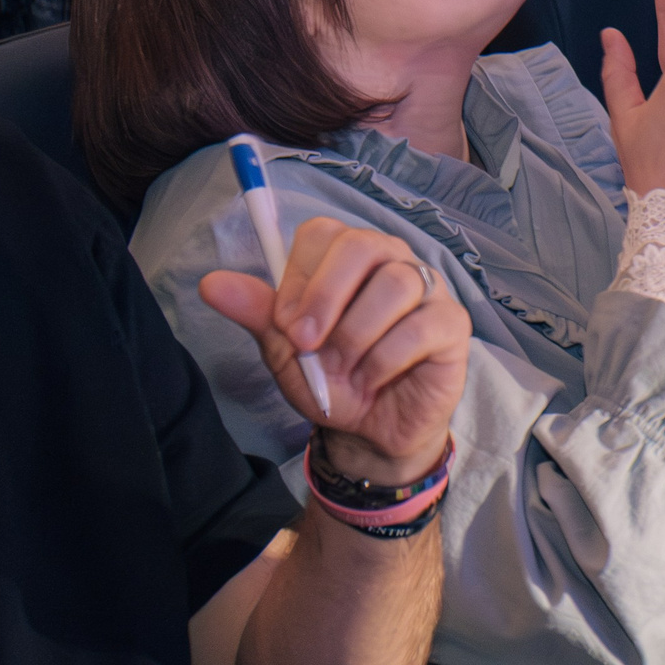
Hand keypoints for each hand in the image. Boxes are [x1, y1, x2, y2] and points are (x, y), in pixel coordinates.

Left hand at [199, 218, 469, 484]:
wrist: (370, 430)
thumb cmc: (333, 378)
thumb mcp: (286, 349)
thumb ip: (258, 313)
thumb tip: (211, 283)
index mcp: (350, 258)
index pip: (323, 234)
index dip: (299, 277)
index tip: (285, 324)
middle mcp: (393, 261)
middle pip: (363, 244)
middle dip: (325, 297)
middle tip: (306, 343)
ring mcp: (429, 290)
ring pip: (395, 285)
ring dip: (355, 336)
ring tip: (344, 369)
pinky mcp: (453, 325)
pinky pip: (418, 328)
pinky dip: (384, 361)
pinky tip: (373, 380)